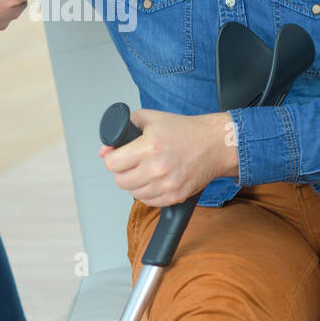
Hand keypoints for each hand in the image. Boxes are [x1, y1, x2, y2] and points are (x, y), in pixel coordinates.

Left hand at [98, 108, 237, 207]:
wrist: (214, 144)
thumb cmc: (184, 131)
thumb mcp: (151, 118)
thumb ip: (123, 129)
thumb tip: (105, 150)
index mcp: (149, 147)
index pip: (113, 164)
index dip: (112, 158)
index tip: (118, 156)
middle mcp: (157, 168)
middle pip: (120, 181)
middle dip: (122, 171)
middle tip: (131, 163)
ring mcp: (166, 185)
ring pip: (133, 193)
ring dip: (135, 183)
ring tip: (145, 170)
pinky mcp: (175, 196)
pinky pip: (149, 202)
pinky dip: (148, 193)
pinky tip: (154, 180)